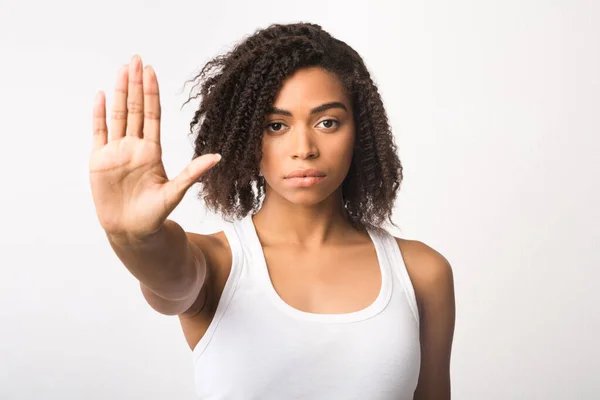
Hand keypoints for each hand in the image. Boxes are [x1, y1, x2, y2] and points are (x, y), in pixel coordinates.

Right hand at [89, 55, 219, 240]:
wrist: (132, 231)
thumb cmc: (155, 214)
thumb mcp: (176, 192)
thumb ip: (192, 173)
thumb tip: (217, 157)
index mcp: (152, 150)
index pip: (152, 115)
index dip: (151, 93)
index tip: (151, 71)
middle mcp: (134, 146)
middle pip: (134, 109)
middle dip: (134, 84)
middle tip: (136, 60)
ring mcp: (116, 152)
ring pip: (117, 115)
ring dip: (118, 92)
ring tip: (120, 70)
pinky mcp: (99, 160)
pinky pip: (99, 132)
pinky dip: (98, 115)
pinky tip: (100, 96)